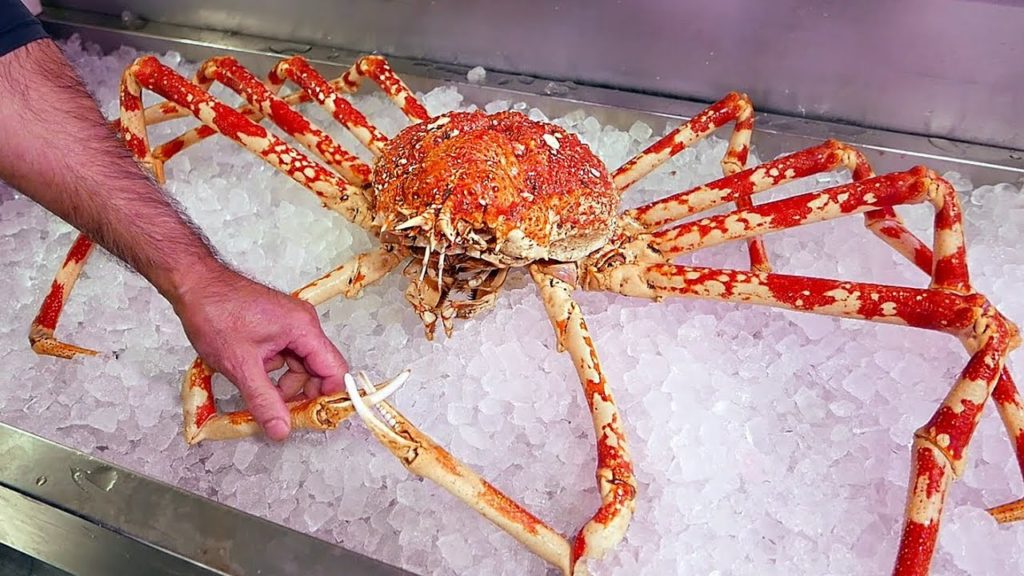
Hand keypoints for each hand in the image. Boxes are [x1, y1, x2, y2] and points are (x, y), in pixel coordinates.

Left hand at [170, 264, 349, 440]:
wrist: (194, 286)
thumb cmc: (215, 312)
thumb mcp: (241, 366)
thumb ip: (264, 400)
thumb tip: (281, 428)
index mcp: (303, 329)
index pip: (334, 370)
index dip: (328, 397)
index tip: (316, 418)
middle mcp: (302, 324)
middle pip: (318, 369)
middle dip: (303, 394)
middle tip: (285, 416)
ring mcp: (289, 324)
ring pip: (299, 365)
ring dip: (284, 385)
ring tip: (260, 395)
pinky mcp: (276, 327)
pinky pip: (285, 356)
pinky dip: (273, 372)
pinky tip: (253, 377)